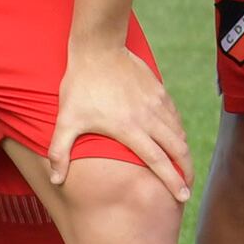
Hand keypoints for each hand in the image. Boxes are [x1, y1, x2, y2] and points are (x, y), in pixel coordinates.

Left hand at [49, 33, 188, 197]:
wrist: (98, 48)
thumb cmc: (80, 86)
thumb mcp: (66, 120)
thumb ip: (59, 152)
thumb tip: (56, 180)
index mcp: (129, 129)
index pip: (158, 161)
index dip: (173, 181)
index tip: (183, 196)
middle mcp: (149, 118)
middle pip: (178, 150)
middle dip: (187, 171)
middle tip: (188, 187)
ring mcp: (156, 103)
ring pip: (179, 133)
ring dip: (183, 152)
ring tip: (183, 167)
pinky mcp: (159, 90)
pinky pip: (175, 116)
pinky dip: (179, 131)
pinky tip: (176, 138)